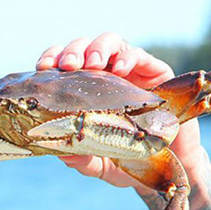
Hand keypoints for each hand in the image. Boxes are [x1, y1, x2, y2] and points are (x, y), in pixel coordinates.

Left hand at [34, 32, 207, 190]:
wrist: (167, 166)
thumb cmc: (127, 160)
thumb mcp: (99, 165)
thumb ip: (81, 159)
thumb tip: (61, 154)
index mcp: (84, 91)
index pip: (62, 65)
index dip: (52, 59)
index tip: (43, 68)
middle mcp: (105, 76)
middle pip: (84, 48)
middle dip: (72, 51)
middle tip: (68, 65)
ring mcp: (130, 72)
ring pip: (110, 43)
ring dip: (98, 48)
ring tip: (93, 62)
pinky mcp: (156, 72)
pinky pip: (141, 56)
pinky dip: (129, 57)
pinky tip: (120, 69)